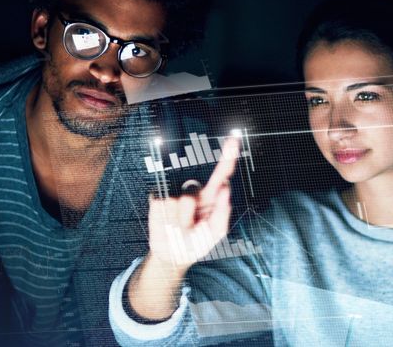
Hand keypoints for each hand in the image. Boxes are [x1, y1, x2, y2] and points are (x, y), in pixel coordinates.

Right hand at [147, 135, 240, 270]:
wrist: (173, 256)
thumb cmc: (198, 242)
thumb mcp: (216, 232)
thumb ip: (223, 211)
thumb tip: (225, 187)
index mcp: (211, 196)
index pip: (222, 172)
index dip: (229, 155)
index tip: (234, 138)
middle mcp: (193, 191)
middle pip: (191, 187)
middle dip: (189, 210)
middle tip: (191, 227)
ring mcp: (174, 193)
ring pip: (178, 200)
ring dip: (180, 220)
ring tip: (181, 229)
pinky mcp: (158, 199)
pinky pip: (161, 203)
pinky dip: (165, 219)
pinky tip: (167, 225)